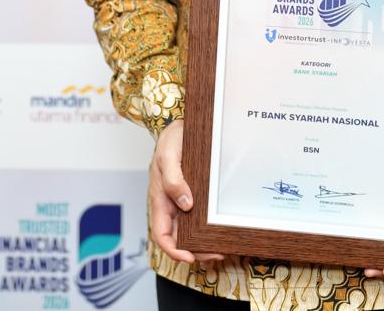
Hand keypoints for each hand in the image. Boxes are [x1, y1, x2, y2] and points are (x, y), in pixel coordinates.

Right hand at [149, 119, 224, 263]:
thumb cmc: (171, 141)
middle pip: (179, 238)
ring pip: (190, 232)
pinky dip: (208, 228)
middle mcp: (171, 205)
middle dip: (196, 251)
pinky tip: (220, 229)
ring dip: (204, 243)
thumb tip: (185, 204)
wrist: (181, 127)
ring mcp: (182, 202)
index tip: (190, 257)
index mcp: (160, 199)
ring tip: (222, 246)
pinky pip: (199, 218)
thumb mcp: (168, 156)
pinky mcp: (194, 196)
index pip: (161, 235)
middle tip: (217, 253)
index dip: (174, 250)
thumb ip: (173, 180)